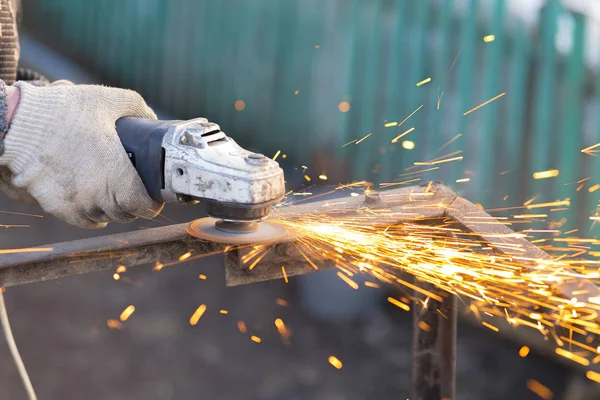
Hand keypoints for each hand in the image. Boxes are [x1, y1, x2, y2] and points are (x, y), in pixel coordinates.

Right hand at [0, 81, 163, 227]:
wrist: (17, 124)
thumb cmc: (64, 111)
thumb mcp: (107, 99)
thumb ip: (135, 106)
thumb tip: (151, 116)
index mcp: (117, 174)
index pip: (143, 206)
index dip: (152, 204)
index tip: (154, 198)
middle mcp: (98, 195)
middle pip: (126, 214)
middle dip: (135, 206)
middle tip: (136, 193)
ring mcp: (77, 203)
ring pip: (105, 218)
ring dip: (113, 211)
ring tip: (116, 198)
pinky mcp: (57, 206)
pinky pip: (83, 221)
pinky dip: (93, 216)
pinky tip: (96, 206)